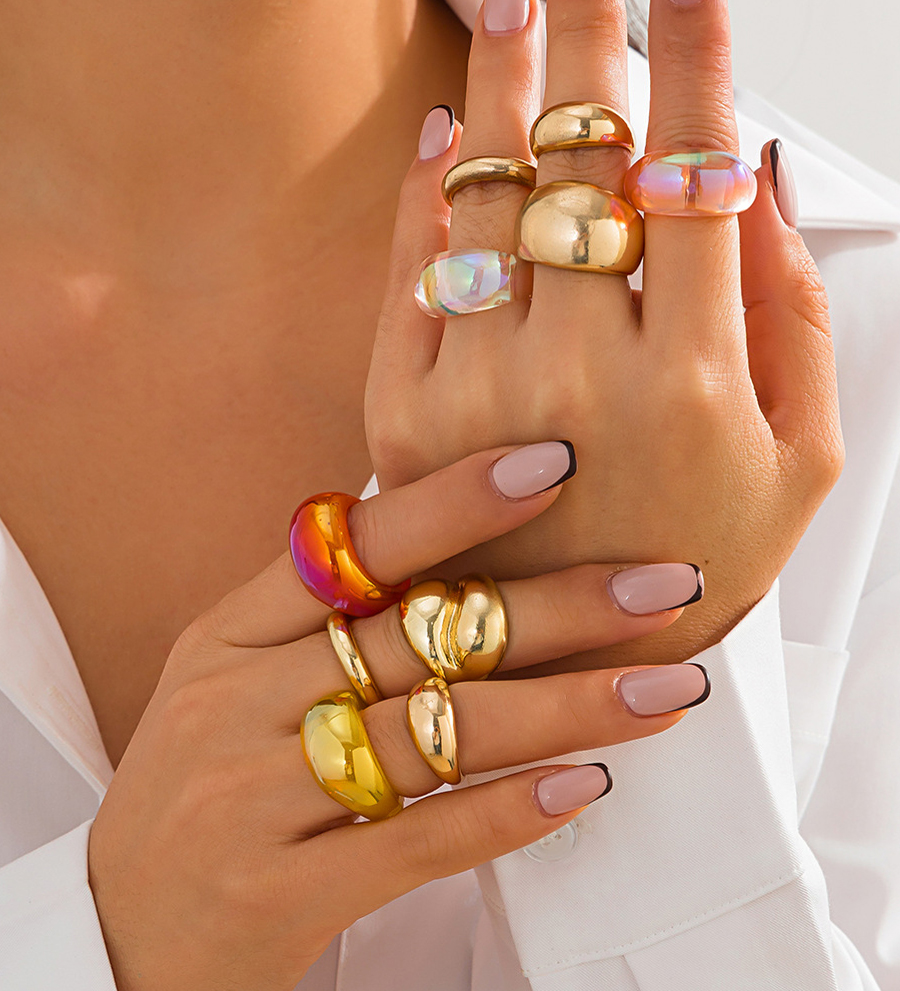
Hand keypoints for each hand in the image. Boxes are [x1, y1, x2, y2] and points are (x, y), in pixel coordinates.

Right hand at [88, 443, 703, 990]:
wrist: (121, 937)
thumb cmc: (205, 786)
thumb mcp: (231, 680)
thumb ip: (320, 614)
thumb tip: (448, 527)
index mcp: (226, 635)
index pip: (352, 548)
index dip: (455, 501)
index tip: (554, 464)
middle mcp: (234, 702)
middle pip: (417, 637)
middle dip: (555, 606)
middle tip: (665, 583)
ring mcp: (249, 799)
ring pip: (433, 735)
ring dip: (566, 707)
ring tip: (666, 686)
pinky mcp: (277, 893)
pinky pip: (414, 842)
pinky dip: (507, 809)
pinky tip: (586, 784)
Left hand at [366, 0, 842, 666]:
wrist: (569, 666)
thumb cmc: (697, 559)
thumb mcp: (799, 462)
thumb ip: (792, 316)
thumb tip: (754, 177)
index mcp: (692, 382)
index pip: (693, 174)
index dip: (698, 51)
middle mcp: (578, 378)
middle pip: (580, 164)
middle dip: (589, 33)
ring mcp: (476, 394)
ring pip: (487, 198)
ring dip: (501, 83)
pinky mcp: (402, 414)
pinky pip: (409, 273)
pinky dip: (427, 190)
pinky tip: (448, 126)